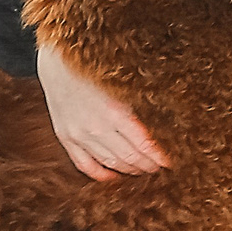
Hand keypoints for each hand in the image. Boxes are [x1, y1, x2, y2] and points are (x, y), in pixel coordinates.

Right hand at [37, 44, 167, 181]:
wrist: (58, 54)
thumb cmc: (96, 60)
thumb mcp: (126, 77)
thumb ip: (144, 100)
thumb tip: (170, 116)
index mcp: (116, 111)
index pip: (146, 146)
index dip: (161, 157)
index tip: (173, 161)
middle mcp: (97, 127)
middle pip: (130, 159)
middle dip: (149, 166)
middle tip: (161, 167)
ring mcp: (79, 134)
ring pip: (111, 163)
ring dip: (129, 169)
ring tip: (143, 169)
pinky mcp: (65, 136)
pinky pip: (84, 164)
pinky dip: (101, 174)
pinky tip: (114, 176)